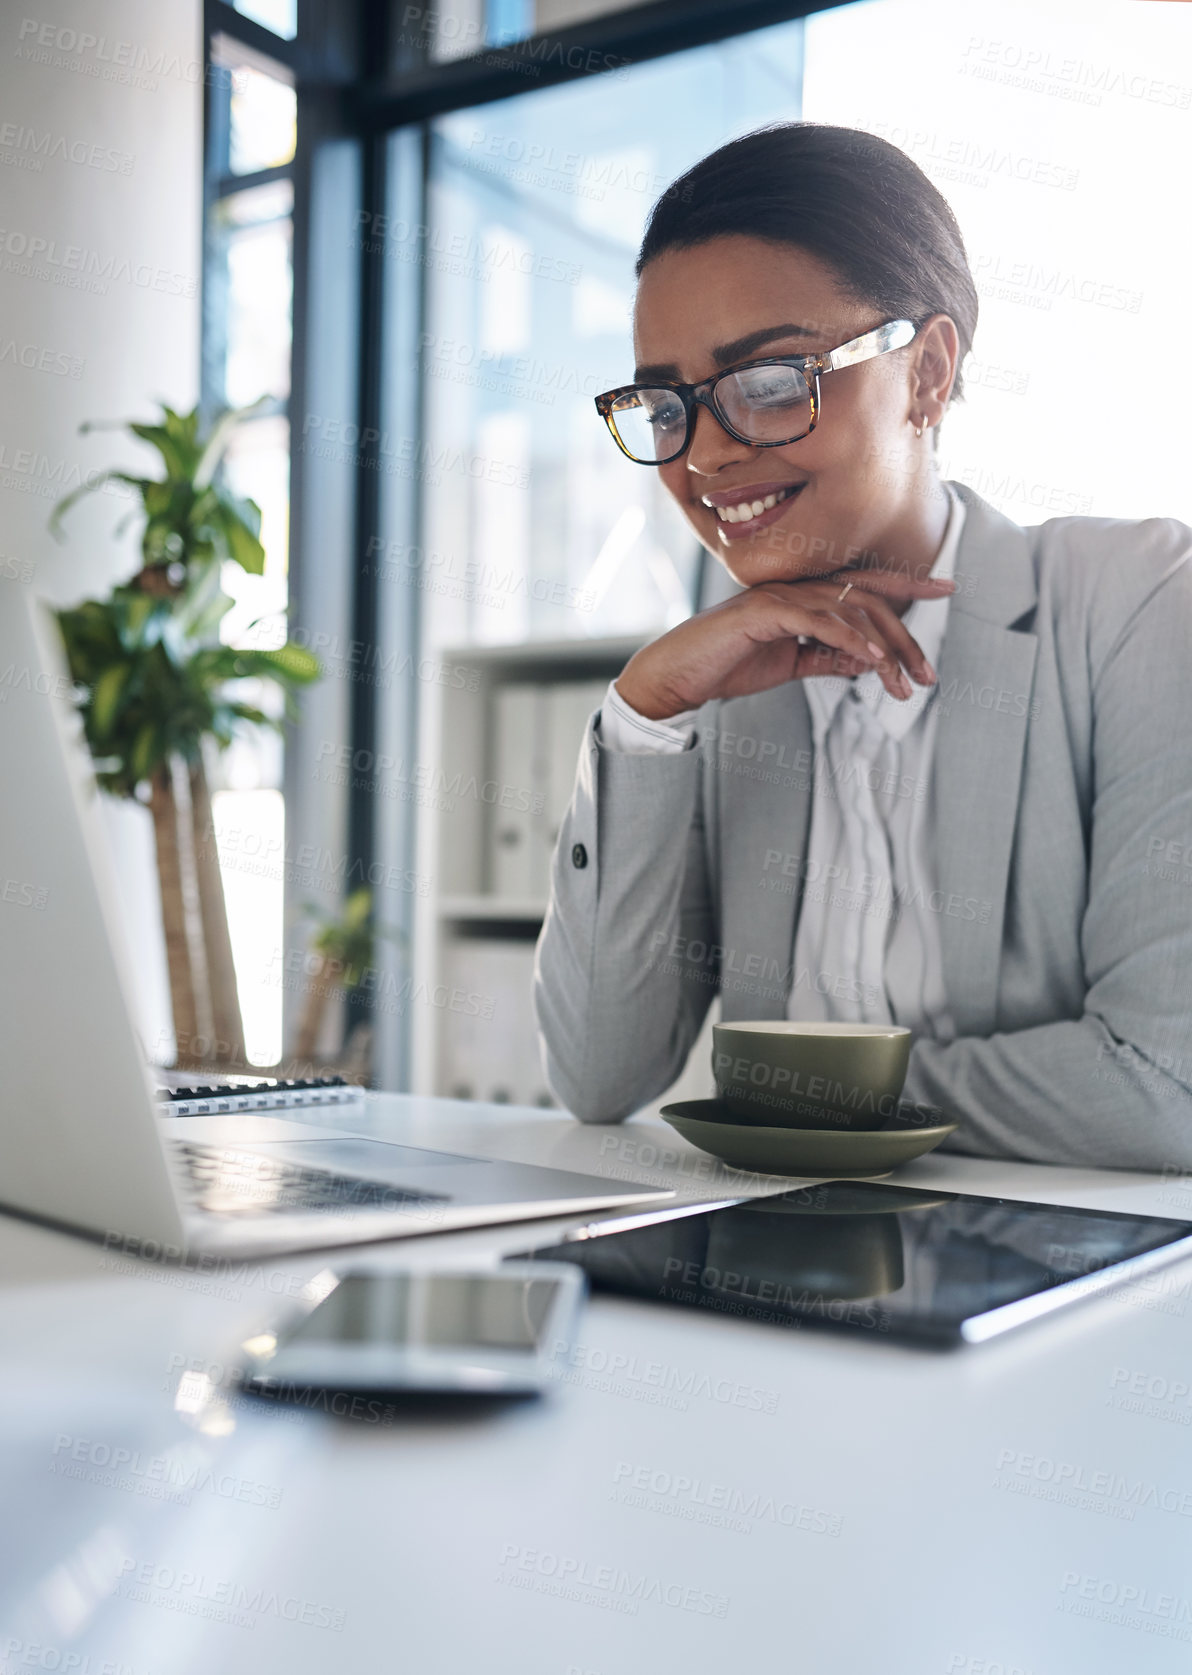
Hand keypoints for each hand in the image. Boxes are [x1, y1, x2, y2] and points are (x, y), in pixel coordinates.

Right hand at [614, 567, 956, 719]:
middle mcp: (795, 586)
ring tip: (904, 682)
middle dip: (905, 636)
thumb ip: (826, 658)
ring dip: (884, 649)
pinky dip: (850, 639)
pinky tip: (872, 659)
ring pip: (849, 612)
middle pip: (867, 600)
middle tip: (928, 674)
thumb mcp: (789, 665)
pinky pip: (818, 622)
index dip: (907, 586)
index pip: (864, 584)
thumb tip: (868, 662)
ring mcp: (779, 595)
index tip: (946, 589)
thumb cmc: (727, 666)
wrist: (677, 677)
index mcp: (803, 595)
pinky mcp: (763, 612)